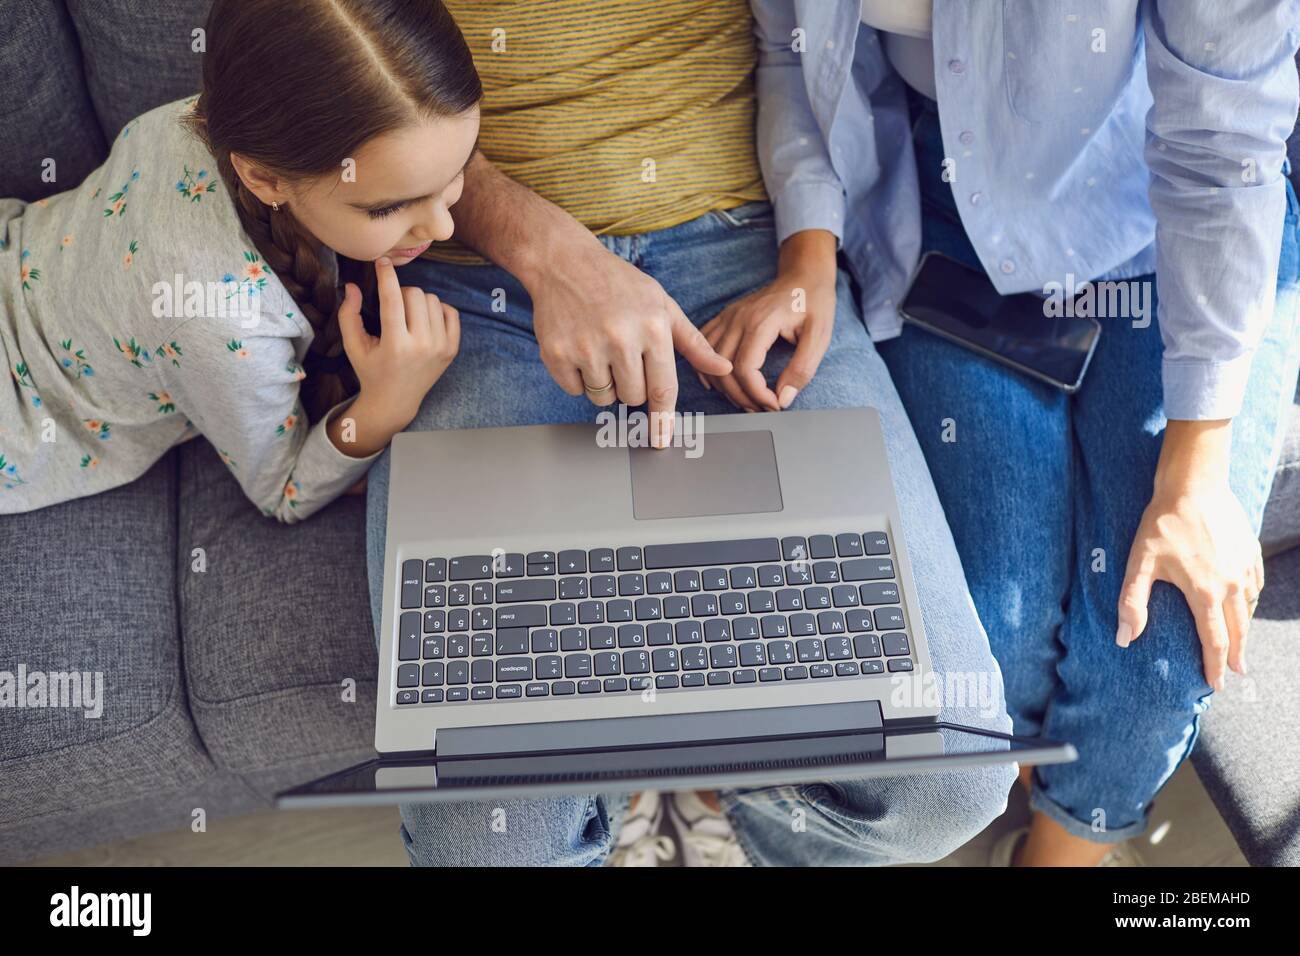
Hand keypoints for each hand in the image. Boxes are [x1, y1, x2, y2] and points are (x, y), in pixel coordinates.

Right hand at [329, 257, 459, 456]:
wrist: (396, 400)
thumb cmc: (370, 369)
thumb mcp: (353, 345)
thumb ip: (348, 314)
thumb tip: (352, 285)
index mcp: (395, 345)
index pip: (392, 299)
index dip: (386, 276)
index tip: (382, 262)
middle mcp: (422, 346)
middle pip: (415, 294)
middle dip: (401, 293)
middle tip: (393, 307)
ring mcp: (441, 348)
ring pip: (432, 300)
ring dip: (417, 301)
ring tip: (407, 317)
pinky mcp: (452, 349)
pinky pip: (450, 311)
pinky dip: (436, 309)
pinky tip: (424, 321)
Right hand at [528, 241, 731, 446]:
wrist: (564, 262)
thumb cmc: (619, 284)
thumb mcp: (662, 305)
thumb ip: (693, 343)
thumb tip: (724, 368)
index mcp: (652, 327)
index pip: (662, 389)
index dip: (662, 419)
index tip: (661, 440)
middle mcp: (620, 338)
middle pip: (632, 397)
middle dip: (630, 385)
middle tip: (621, 354)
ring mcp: (586, 347)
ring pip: (603, 398)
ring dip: (604, 383)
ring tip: (599, 347)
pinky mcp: (556, 353)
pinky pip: (575, 390)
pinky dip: (578, 377)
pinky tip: (578, 346)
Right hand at [698, 229, 836, 411]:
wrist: (804, 274)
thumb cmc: (815, 302)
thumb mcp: (820, 336)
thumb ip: (802, 369)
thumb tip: (784, 399)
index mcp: (761, 322)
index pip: (745, 369)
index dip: (757, 394)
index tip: (775, 405)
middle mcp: (738, 319)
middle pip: (723, 370)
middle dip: (741, 397)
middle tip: (762, 408)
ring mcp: (728, 317)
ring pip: (710, 361)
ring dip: (725, 387)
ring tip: (747, 400)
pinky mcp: (725, 318)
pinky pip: (705, 346)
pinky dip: (707, 367)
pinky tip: (721, 382)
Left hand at [1117, 421, 1260, 689]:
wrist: (1194, 485)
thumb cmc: (1162, 523)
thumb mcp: (1139, 563)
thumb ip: (1131, 603)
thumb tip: (1123, 639)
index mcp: (1206, 593)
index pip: (1214, 641)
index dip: (1214, 666)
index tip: (1215, 685)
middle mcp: (1232, 586)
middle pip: (1238, 631)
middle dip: (1236, 655)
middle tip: (1234, 674)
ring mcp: (1245, 569)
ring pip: (1249, 609)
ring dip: (1244, 629)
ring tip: (1239, 644)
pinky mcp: (1250, 552)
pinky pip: (1255, 586)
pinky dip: (1250, 603)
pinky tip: (1245, 605)